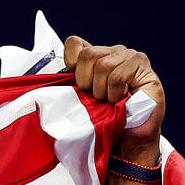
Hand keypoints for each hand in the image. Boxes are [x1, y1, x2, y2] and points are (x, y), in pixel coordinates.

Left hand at [63, 37, 164, 162]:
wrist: (127, 140)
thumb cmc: (103, 121)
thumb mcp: (79, 100)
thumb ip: (68, 84)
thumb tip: (42, 80)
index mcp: (95, 56)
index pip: (75, 44)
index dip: (72, 65)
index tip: (79, 86)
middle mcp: (113, 52)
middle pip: (87, 55)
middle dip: (87, 83)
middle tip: (96, 99)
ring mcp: (129, 56)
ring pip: (103, 65)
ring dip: (102, 92)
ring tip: (110, 102)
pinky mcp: (142, 65)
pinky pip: (118, 76)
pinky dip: (116, 94)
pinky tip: (122, 101)